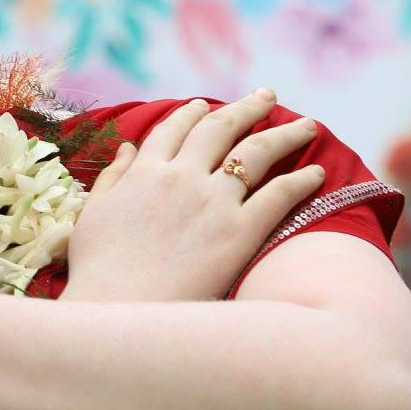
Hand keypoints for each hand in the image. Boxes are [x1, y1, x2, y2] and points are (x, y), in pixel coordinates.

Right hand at [64, 88, 324, 302]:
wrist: (120, 314)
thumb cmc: (98, 272)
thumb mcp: (92, 215)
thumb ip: (113, 177)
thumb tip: (127, 147)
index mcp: (145, 172)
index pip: (175, 129)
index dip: (193, 114)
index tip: (206, 105)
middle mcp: (183, 176)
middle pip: (221, 129)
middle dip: (247, 108)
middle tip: (267, 96)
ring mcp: (214, 202)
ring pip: (257, 152)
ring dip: (285, 132)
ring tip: (307, 124)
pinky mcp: (240, 232)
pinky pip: (280, 195)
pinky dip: (301, 181)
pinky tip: (318, 173)